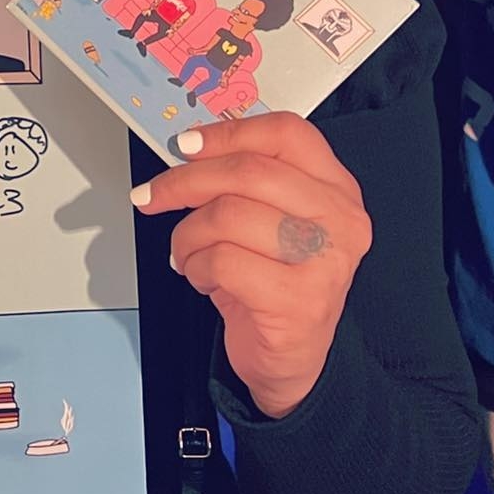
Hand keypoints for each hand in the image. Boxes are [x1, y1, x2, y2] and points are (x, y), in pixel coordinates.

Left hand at [132, 113, 370, 418]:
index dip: (227, 133)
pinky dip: (196, 267)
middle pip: (248, 172)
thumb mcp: (265, 219)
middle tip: (153, 195)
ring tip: (189, 253)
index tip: (185, 145)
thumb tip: (187, 148)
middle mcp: (340, 220)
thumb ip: (241, 180)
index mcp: (335, 188)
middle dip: (185, 181)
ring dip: (188, 234)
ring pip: (227, 215)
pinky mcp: (299, 301)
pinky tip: (204, 279)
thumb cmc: (271, 281)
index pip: (286, 133)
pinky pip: (223, 261)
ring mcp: (325, 261)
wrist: (291, 360)